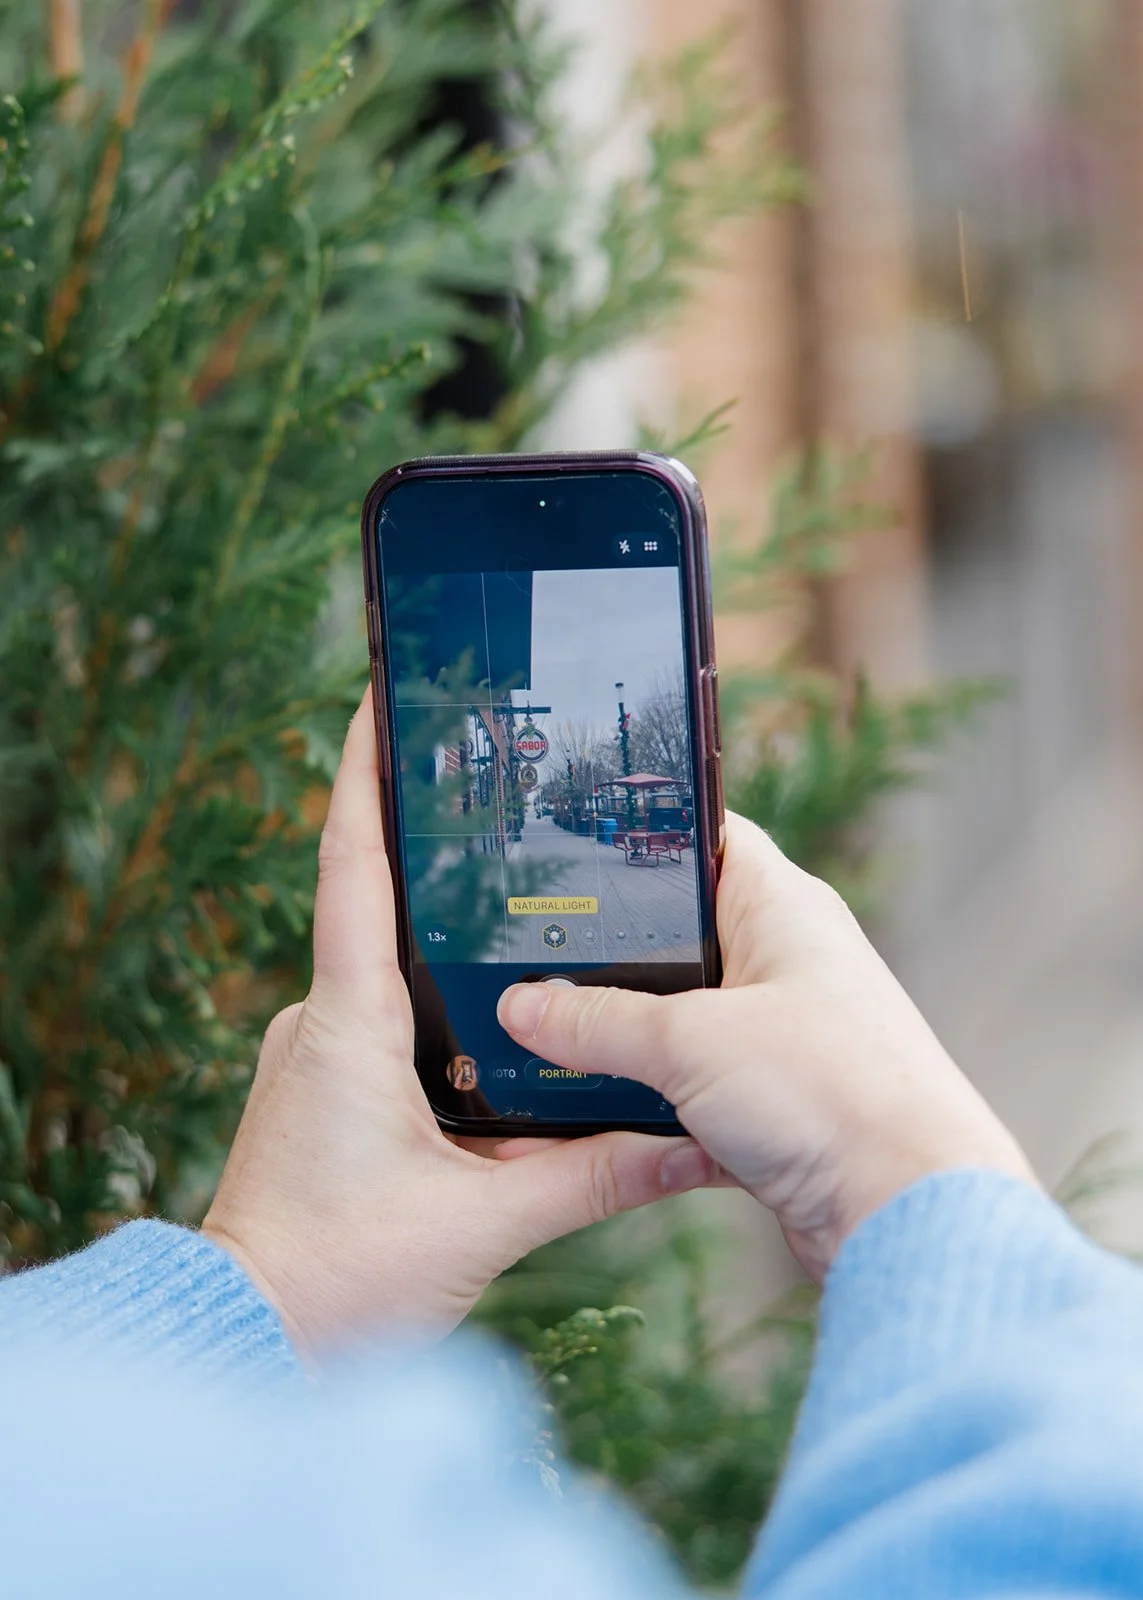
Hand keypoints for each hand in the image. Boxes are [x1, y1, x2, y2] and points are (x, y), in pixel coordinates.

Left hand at [202, 692, 714, 1355]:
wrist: (252, 1345)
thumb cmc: (343, 1280)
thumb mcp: (488, 1221)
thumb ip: (597, 1174)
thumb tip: (696, 1145)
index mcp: (348, 1022)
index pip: (352, 869)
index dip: (364, 775)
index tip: (383, 696)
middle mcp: (322, 1020)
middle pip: (380, 902)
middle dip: (434, 841)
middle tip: (503, 781)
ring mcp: (318, 1054)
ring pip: (391, 968)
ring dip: (447, 931)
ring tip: (528, 891)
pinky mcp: (327, 1090)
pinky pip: (388, 1019)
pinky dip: (442, 999)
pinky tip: (507, 1010)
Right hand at [497, 813, 1034, 1280]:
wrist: (906, 1214)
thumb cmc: (830, 1094)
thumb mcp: (690, 1043)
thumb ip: (597, 1021)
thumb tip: (522, 1006)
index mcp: (781, 907)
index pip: (701, 837)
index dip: (637, 835)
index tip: (562, 846)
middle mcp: (783, 959)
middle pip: (675, 933)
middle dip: (604, 951)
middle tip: (522, 952)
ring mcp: (778, 1032)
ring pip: (676, 1016)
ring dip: (619, 1033)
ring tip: (535, 1034)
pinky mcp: (771, 1101)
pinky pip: (688, 1083)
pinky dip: (644, 1096)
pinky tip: (585, 1111)